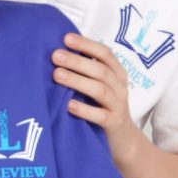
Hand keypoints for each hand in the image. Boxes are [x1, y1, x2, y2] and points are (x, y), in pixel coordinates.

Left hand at [52, 34, 137, 163]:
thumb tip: (57, 50)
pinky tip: (69, 105)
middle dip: (77, 61)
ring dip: (77, 81)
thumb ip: (85, 69)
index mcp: (116, 72)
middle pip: (100, 70)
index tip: (65, 38)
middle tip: (55, 56)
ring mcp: (118, 105)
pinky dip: (85, 110)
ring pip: (100, 90)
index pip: (105, 53)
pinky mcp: (113, 123)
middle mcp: (119, 86)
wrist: (123, 139)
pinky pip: (100, 116)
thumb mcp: (99, 83)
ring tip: (57, 75)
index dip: (86, 44)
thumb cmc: (103, 104)